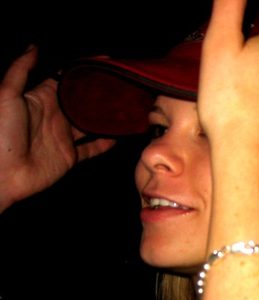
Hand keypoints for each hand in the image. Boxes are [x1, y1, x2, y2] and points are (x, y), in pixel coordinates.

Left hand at [0, 46, 114, 211]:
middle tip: (121, 84)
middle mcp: (55, 116)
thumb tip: (34, 46)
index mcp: (40, 99)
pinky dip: (105, 143)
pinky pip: (91, 148)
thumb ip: (20, 70)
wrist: (2, 174)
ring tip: (125, 107)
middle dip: (100, 93)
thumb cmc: (1, 133)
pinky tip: (119, 135)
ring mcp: (63, 137)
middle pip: (82, 101)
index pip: (65, 80)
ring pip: (90, 123)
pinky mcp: (69, 157)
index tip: (104, 62)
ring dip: (105, 116)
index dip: (83, 70)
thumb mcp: (6, 95)